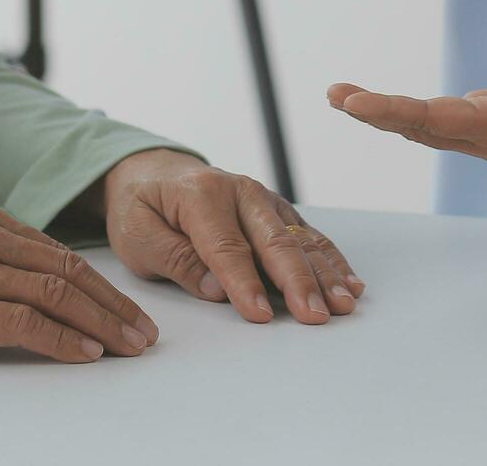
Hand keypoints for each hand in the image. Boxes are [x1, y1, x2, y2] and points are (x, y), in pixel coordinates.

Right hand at [0, 195, 157, 363]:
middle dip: (111, 305)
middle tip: (143, 333)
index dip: (98, 284)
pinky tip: (86, 354)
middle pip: (64, 270)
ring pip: (53, 293)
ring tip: (126, 347)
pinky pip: (23, 322)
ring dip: (99, 324)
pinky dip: (61, 340)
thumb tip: (47, 288)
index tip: (126, 309)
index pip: (55, 251)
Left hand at [102, 149, 362, 325]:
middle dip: (298, 280)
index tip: (260, 314)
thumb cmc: (142, 207)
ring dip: (324, 273)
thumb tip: (217, 290)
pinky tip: (349, 283)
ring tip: (343, 303)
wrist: (154, 172)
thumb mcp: (137, 234)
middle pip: (274, 241)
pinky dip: (330, 260)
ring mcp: (264, 200)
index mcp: (200, 195)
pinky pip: (308, 237)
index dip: (244, 283)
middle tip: (315, 315)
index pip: (226, 247)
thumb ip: (175, 260)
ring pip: (300, 239)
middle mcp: (240, 192)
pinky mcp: (277, 212)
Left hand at [330, 55, 486, 163]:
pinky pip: (442, 124)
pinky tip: (391, 110)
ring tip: (348, 97)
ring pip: (427, 127)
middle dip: (373, 112)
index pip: (432, 119)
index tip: (352, 101)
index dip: (389, 110)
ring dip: (386, 114)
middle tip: (332, 93)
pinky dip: (411, 114)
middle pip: (418, 127)